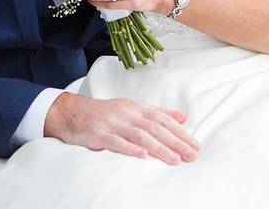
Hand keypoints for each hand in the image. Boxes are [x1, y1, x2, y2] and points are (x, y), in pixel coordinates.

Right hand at [44, 92, 199, 164]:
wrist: (73, 112)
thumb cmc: (107, 112)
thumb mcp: (133, 108)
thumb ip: (158, 113)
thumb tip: (183, 117)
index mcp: (137, 108)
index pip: (163, 120)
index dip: (180, 132)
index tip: (195, 145)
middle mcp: (128, 114)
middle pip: (155, 128)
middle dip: (175, 142)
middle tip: (191, 155)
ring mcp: (114, 124)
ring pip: (140, 135)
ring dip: (159, 147)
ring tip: (174, 160)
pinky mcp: (100, 134)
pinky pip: (116, 142)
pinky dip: (130, 148)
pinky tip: (142, 156)